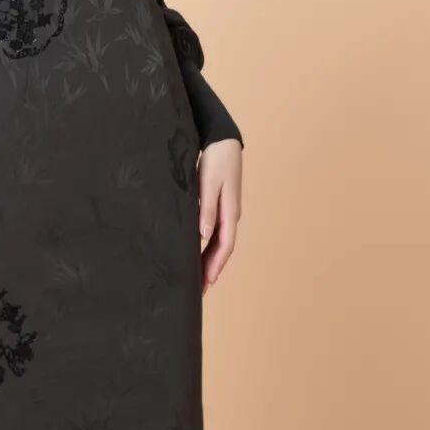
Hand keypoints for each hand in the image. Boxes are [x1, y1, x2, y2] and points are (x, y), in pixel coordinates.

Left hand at [197, 138, 241, 294]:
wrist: (222, 139)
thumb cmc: (216, 159)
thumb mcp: (208, 183)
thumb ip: (206, 209)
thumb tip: (204, 236)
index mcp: (230, 212)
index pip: (224, 247)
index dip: (215, 267)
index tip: (206, 285)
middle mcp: (231, 215)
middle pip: (222, 249)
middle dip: (212, 270)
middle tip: (199, 290)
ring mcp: (227, 210)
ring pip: (219, 242)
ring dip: (210, 260)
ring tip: (198, 278)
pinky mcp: (221, 204)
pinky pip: (215, 232)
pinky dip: (208, 246)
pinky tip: (198, 252)